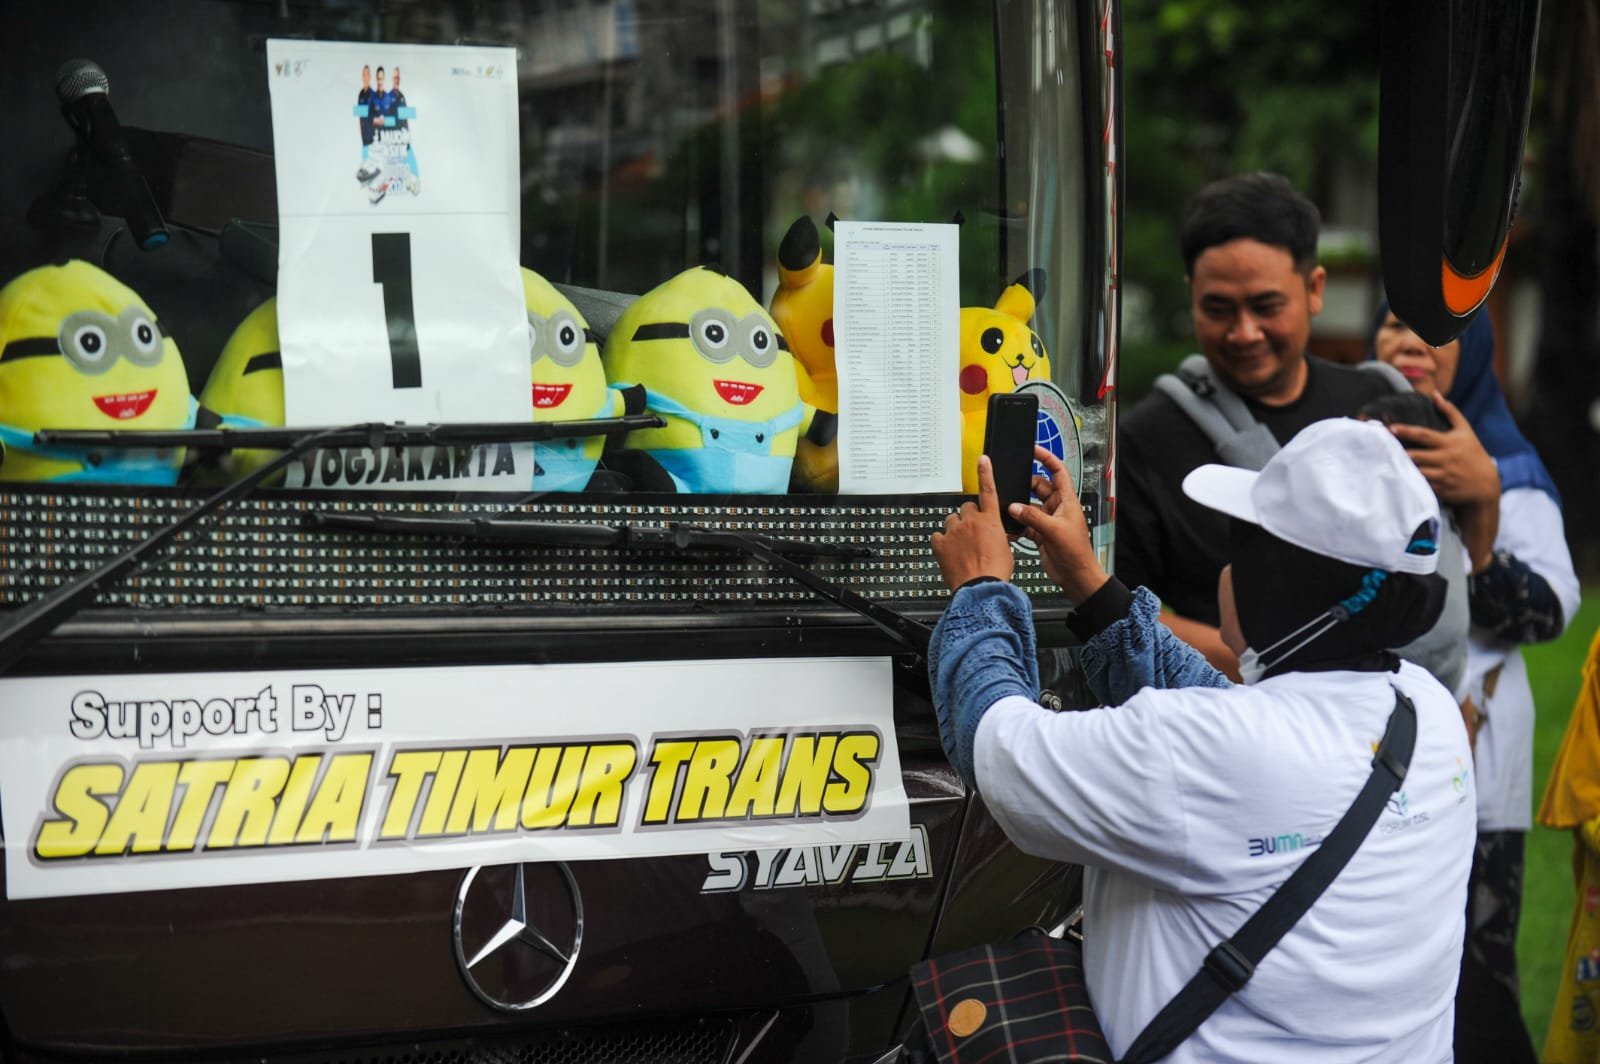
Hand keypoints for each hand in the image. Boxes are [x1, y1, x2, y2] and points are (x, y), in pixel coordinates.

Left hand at [931, 456, 1013, 590]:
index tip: (982, 459)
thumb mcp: (1006, 550)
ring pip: (951, 520)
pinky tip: (949, 553)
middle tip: (972, 534)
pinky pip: (938, 535)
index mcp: (990, 521)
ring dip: (955, 529)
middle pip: (966, 508)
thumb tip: (994, 536)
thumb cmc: (995, 572)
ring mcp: (954, 531)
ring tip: (961, 547)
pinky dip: (942, 542)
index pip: (988, 490)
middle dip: (968, 517)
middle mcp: (971, 521)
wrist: (981, 588)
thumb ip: (998, 535)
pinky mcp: (940, 543)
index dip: (985, 473)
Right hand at [1007, 445, 1109, 602]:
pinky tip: (1010, 524)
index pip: (1058, 472)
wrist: (1075, 575)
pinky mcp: (1040, 533)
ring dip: (1020, 507)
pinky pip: (1025, 522)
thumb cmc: (1076, 552)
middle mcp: (1057, 508)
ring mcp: (1048, 520)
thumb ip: (1032, 517)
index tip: (1034, 450)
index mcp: (1067, 501)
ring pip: (1029, 505)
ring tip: (1008, 507)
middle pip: (1039, 487)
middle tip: (1012, 485)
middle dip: (1025, 485)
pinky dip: (1017, 523)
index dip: (1047, 458)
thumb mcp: (1054, 530)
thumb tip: (1014, 506)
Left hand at [1387, 393, 1500, 506]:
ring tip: (1387, 463)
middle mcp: (1445, 458)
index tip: (1391, 428)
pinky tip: (1399, 478)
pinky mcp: (1441, 489)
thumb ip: (1450, 411)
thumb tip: (1434, 394)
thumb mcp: (1465, 430)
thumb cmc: (1472, 453)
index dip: (1407, 431)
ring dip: (1403, 468)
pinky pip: (1422, 485)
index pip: (1424, 435)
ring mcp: (1443, 475)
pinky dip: (1411, 482)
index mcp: (1448, 443)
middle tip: (1381, 448)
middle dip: (1400, 453)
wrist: (1486, 483)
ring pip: (1417, 471)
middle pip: (1417, 455)